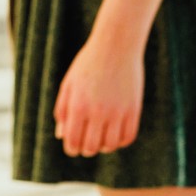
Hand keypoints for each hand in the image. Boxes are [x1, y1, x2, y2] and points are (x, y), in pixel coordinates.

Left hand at [53, 34, 143, 157]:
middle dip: (86, 149)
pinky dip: (121, 141)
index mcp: (78, 106)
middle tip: (86, 144)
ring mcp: (118, 112)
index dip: (71, 149)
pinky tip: (114, 134)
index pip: (73, 141)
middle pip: (91, 147)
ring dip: (103, 146)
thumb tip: (62, 136)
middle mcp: (98, 112)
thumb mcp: (69, 85)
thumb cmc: (88, 65)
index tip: (73, 148)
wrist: (116, 46)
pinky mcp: (134, 110)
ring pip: (111, 145)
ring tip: (100, 138)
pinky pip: (128, 137)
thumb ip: (62, 111)